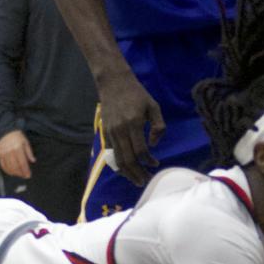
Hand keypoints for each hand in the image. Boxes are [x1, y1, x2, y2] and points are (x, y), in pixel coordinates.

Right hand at [0, 129, 34, 177]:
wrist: (6, 130)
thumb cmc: (18, 137)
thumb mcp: (26, 142)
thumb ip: (29, 152)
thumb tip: (33, 161)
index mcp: (18, 148)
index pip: (22, 163)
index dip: (25, 170)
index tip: (28, 175)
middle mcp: (10, 151)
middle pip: (15, 166)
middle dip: (20, 173)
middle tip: (24, 176)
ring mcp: (4, 153)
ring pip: (9, 167)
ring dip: (14, 173)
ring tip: (19, 175)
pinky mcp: (0, 154)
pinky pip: (2, 165)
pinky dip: (6, 170)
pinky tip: (11, 173)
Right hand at [98, 70, 165, 184]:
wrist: (113, 83)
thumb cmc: (137, 94)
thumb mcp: (153, 106)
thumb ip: (158, 126)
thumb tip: (154, 144)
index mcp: (134, 123)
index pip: (141, 150)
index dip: (148, 161)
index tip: (156, 163)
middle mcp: (120, 130)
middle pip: (128, 160)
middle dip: (138, 173)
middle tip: (146, 180)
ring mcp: (110, 133)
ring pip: (117, 160)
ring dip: (128, 173)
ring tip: (137, 180)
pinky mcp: (105, 133)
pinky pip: (111, 154)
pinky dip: (117, 165)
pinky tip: (125, 171)